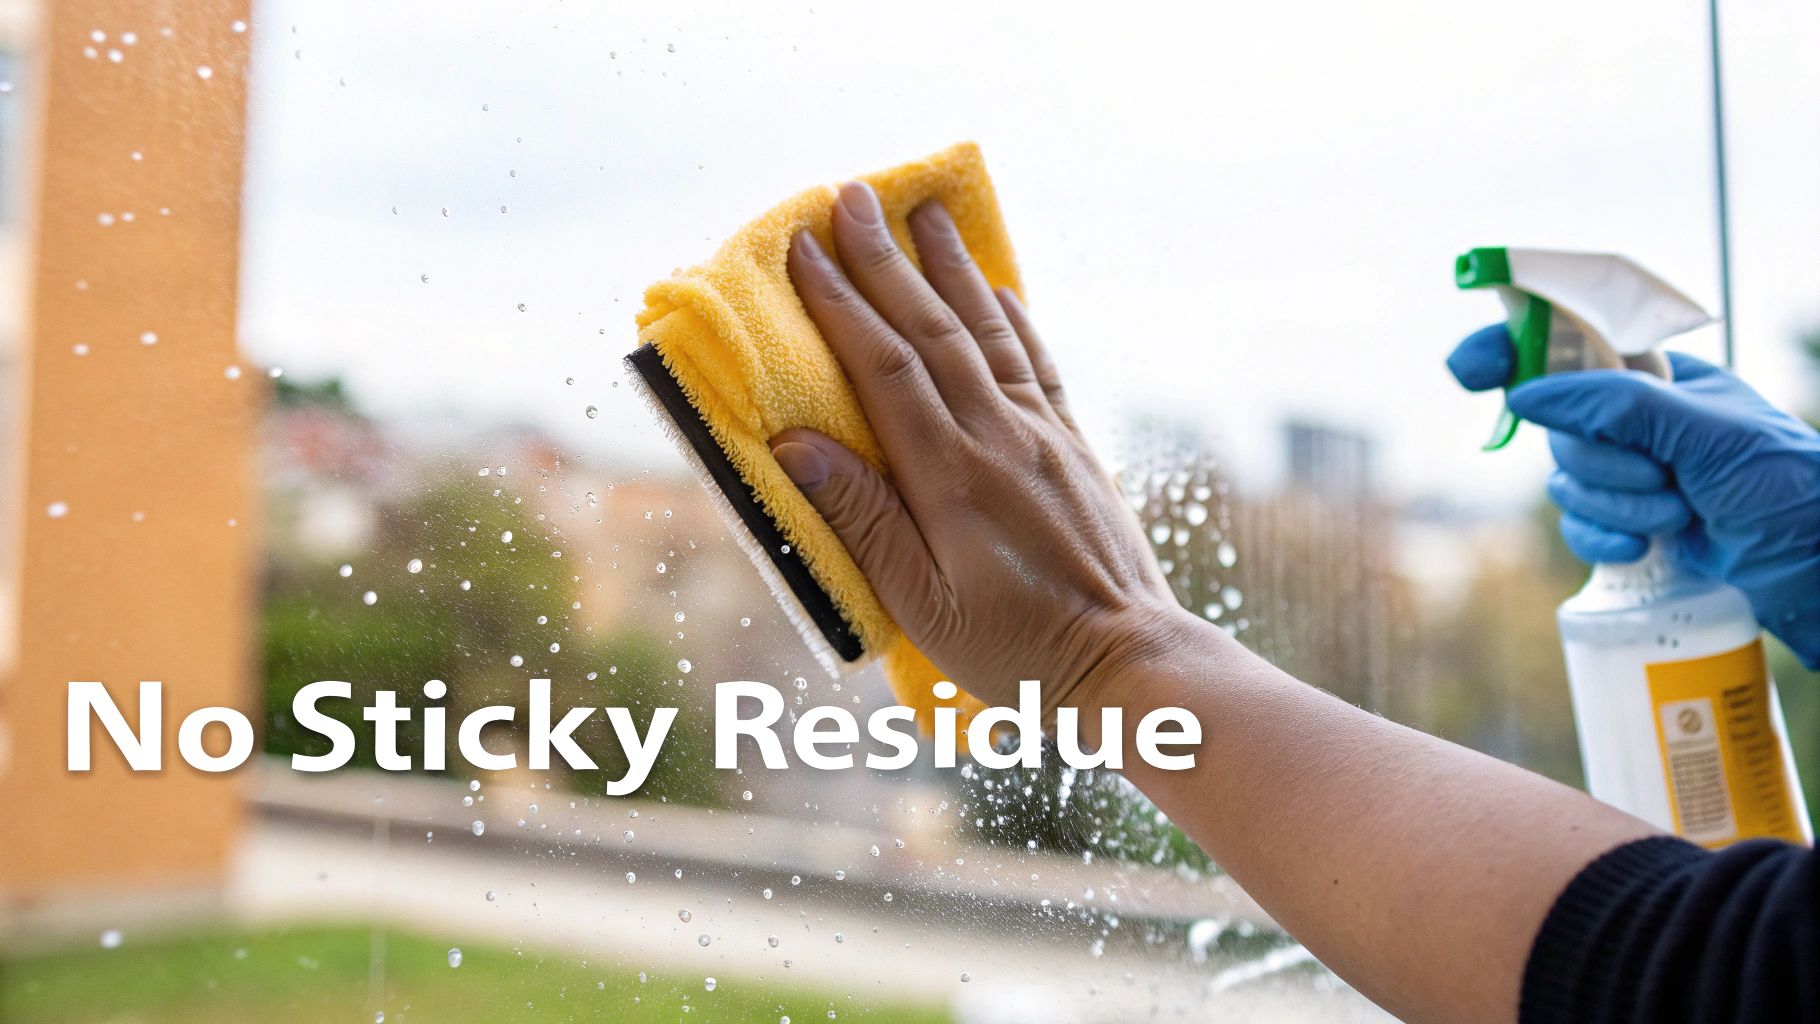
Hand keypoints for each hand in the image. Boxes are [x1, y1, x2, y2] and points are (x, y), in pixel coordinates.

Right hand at [770, 181, 1185, 712]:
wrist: (1129, 661)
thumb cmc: (1014, 648)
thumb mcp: (919, 602)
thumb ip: (858, 518)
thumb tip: (791, 443)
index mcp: (950, 474)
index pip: (884, 365)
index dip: (839, 302)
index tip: (802, 248)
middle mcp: (1000, 435)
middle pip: (931, 328)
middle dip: (885, 259)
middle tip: (850, 196)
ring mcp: (1044, 434)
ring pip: (988, 330)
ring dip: (950, 267)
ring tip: (923, 212)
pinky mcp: (1075, 447)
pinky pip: (1038, 362)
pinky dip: (1012, 317)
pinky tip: (998, 287)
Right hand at [1449, 324, 1819, 664]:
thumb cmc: (1785, 484)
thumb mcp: (1704, 432)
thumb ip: (1614, 405)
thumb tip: (1526, 396)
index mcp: (1658, 376)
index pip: (1570, 347)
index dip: (1513, 350)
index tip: (1468, 371)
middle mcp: (1639, 420)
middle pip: (1559, 430)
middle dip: (1604, 465)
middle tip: (1662, 477)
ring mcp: (1633, 474)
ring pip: (1567, 484)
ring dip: (1617, 508)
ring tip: (1679, 517)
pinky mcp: (1630, 525)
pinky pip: (1578, 528)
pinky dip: (1606, 541)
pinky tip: (1649, 550)